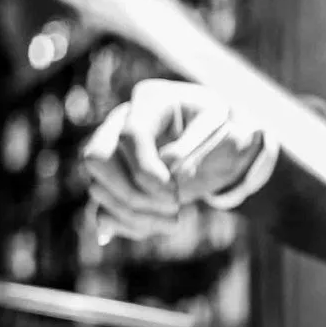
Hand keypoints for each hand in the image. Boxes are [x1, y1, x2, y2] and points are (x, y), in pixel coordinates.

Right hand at [84, 78, 271, 236]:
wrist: (222, 146)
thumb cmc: (224, 135)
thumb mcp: (229, 134)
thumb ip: (200, 147)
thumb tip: (169, 167)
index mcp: (152, 101)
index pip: (131, 134)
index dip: (147, 169)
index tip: (174, 191)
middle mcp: (122, 122)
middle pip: (96, 158)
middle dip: (131, 192)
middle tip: (173, 205)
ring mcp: (113, 152)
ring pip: (97, 187)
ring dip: (134, 214)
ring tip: (174, 221)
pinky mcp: (113, 182)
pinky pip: (101, 209)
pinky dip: (127, 225)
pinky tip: (159, 225)